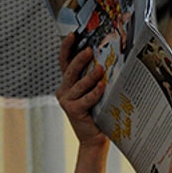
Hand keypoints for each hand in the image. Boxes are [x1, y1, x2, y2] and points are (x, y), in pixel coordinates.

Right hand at [55, 33, 107, 148]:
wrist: (95, 137)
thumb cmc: (97, 113)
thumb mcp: (94, 92)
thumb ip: (95, 78)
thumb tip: (106, 59)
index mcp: (68, 83)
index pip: (65, 61)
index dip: (67, 47)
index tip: (73, 35)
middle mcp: (64, 90)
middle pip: (70, 70)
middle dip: (79, 58)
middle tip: (89, 50)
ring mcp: (67, 100)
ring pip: (78, 84)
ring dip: (90, 75)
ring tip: (100, 68)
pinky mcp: (73, 110)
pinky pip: (86, 99)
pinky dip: (94, 92)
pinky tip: (102, 86)